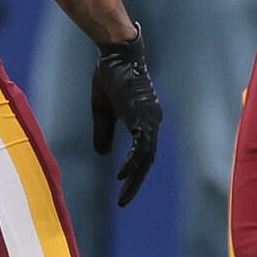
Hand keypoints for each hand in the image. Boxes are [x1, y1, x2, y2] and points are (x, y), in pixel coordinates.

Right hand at [89, 25, 164, 206]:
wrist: (115, 55)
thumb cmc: (109, 76)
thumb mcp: (103, 110)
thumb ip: (104, 131)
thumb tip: (103, 154)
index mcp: (145, 119)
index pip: (144, 153)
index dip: (134, 171)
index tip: (123, 187)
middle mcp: (153, 121)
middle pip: (148, 160)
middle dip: (135, 182)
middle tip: (123, 201)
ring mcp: (150, 120)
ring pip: (146, 157)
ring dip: (134, 178)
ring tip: (122, 196)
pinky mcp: (142, 117)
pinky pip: (141, 147)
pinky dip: (132, 162)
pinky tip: (121, 175)